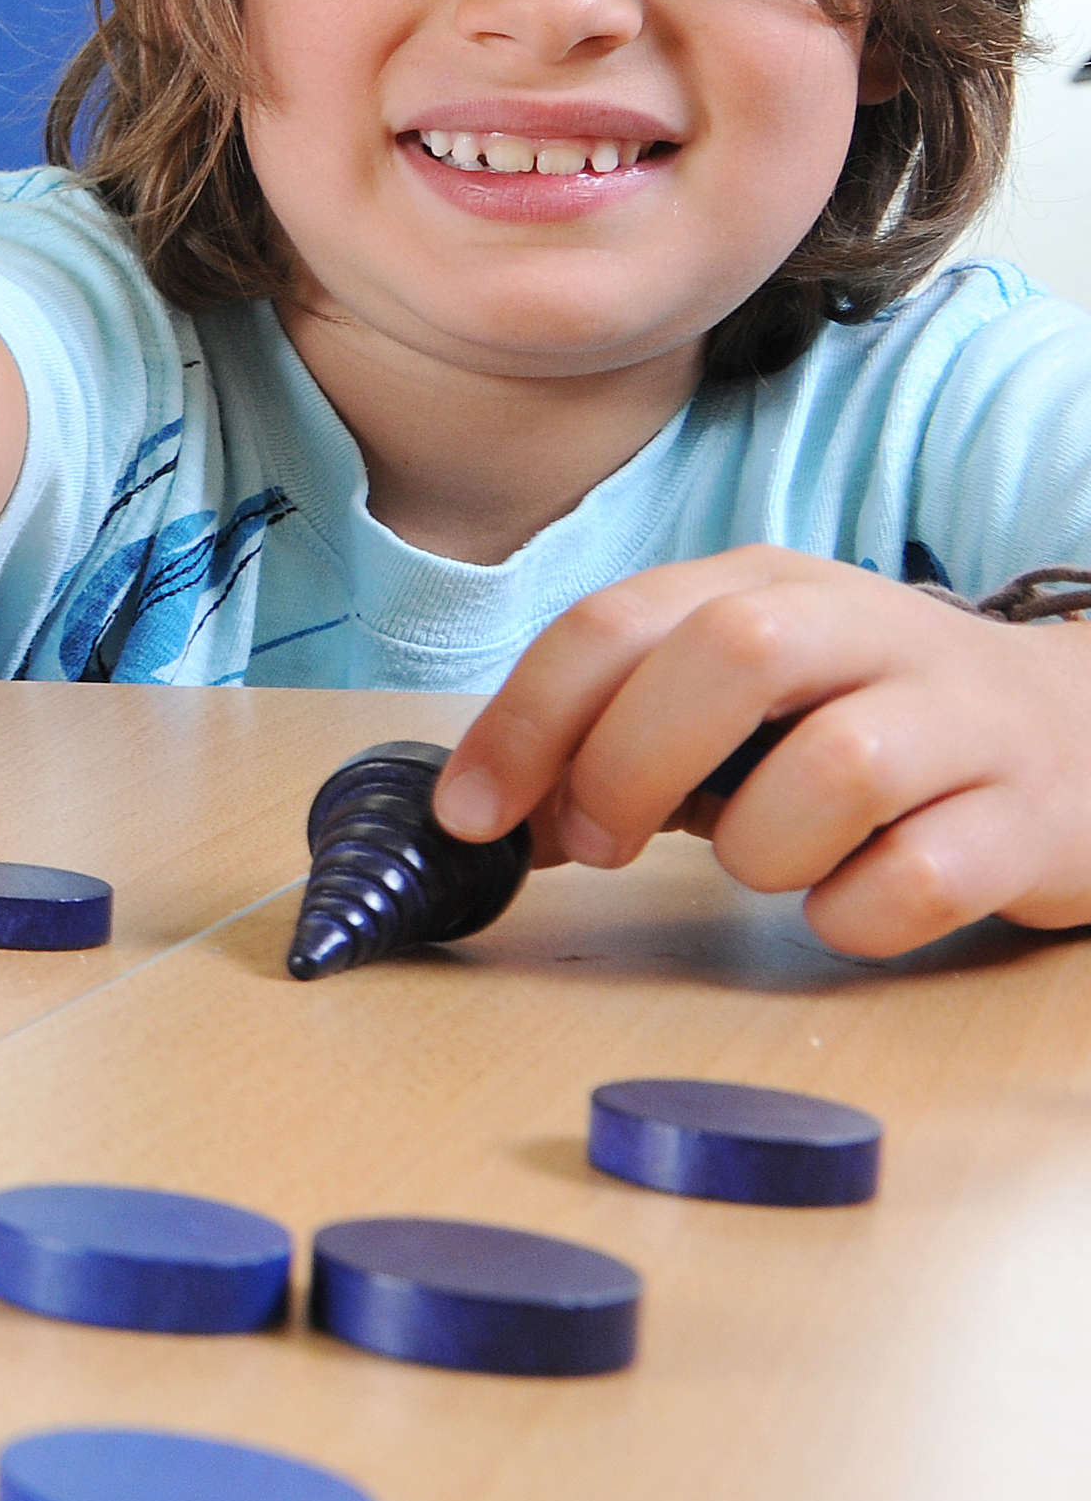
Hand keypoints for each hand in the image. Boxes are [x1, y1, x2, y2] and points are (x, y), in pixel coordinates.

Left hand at [438, 553, 1090, 956]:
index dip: (524, 722)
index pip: (617, 621)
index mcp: (769, 587)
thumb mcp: (738, 702)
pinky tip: (859, 899)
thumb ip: (617, 740)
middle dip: (630, 764)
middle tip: (603, 843)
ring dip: (761, 847)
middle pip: (727, 655)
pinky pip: (921, 878)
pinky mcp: (1032, 817)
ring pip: (835, 769)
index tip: (472, 815)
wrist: (1086, 737)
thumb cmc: (871, 724)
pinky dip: (860, 912)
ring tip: (773, 859)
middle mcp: (868, 629)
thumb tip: (491, 819)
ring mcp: (964, 719)